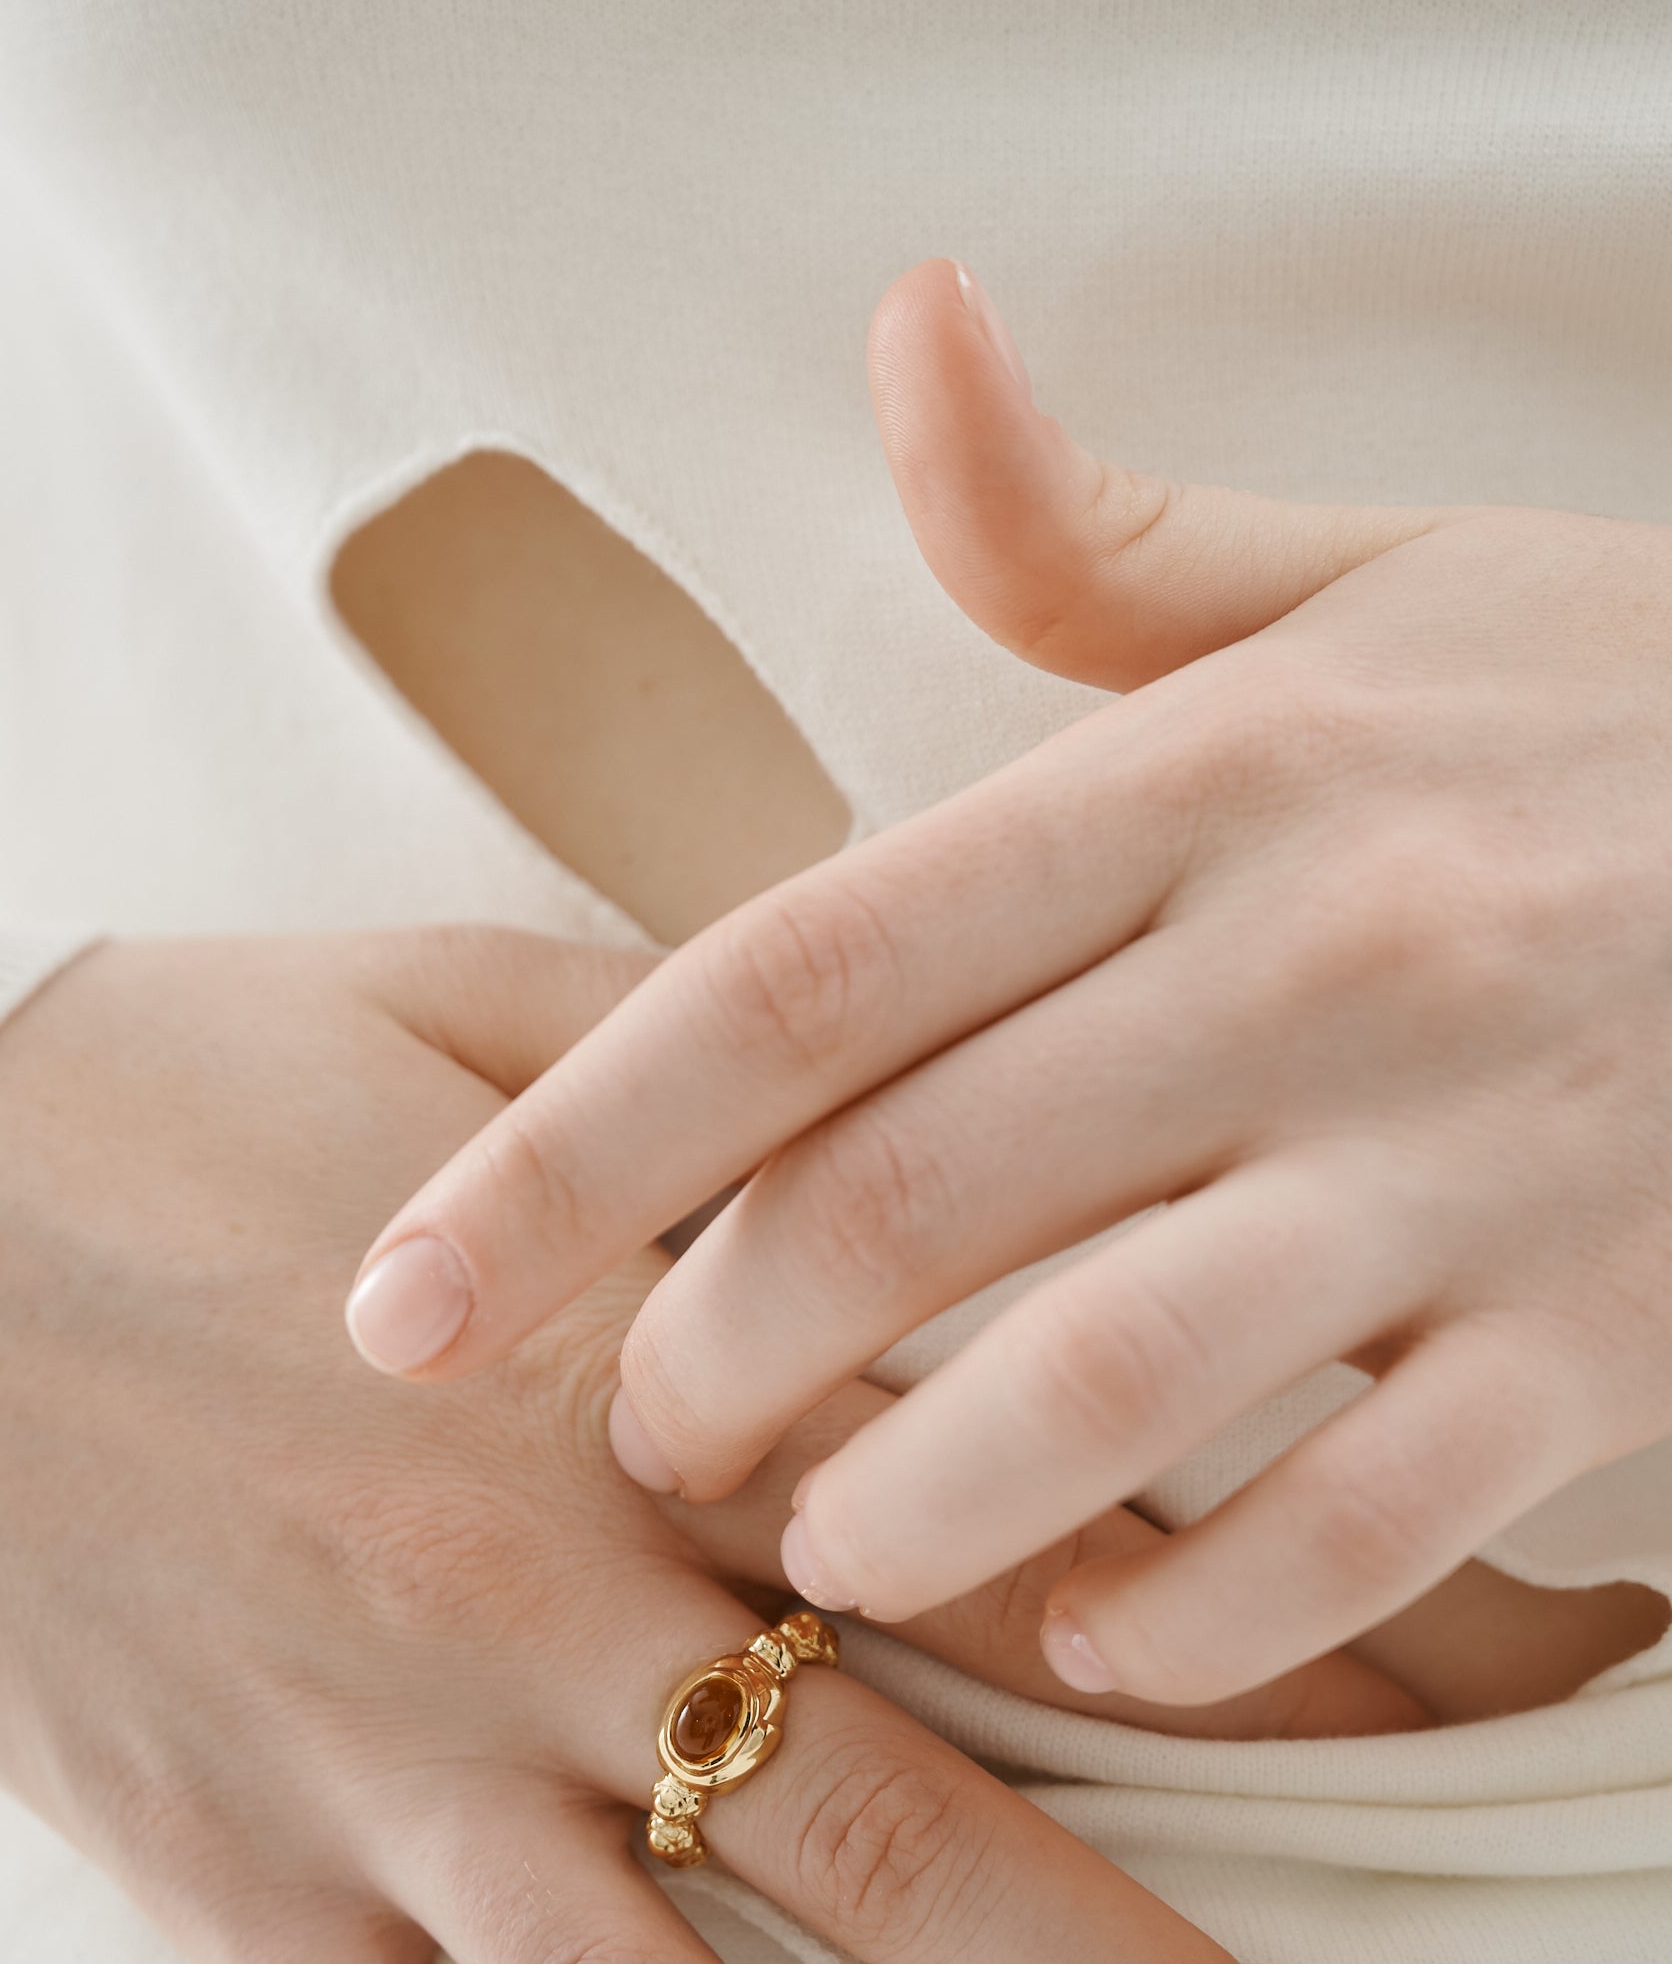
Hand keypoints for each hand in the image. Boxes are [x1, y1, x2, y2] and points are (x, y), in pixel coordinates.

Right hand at [0, 928, 1406, 1963]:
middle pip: (909, 1847)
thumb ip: (708, 1072)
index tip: (1433, 1714)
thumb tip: (904, 1087)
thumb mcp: (463, 1002)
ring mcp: (377, 1775)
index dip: (1240, 1632)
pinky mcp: (229, 1888)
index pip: (1004, 1527)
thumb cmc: (171, 1075)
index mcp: (629, 1372)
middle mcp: (534, 1605)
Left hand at [354, 255, 1671, 1709]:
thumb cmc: (1600, 706)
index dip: (571, 1147)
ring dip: (912, 1509)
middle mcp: (1314, 962)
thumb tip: (914, 330)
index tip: (412, 1287)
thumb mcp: (1350, 582)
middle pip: (904, 1202)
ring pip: (1106, 1385)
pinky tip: (1091, 1633)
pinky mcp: (1611, 1327)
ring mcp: (1472, 1157)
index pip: (802, 974)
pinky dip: (1194, 1619)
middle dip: (714, 1359)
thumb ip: (1085, 528)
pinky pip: (1362, 1530)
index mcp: (1200, 782)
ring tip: (824, 1547)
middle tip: (643, 1434)